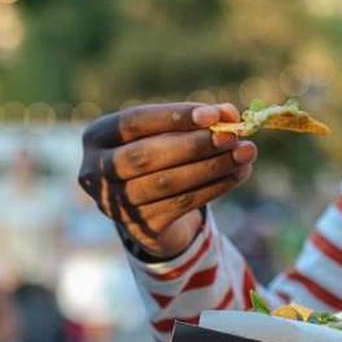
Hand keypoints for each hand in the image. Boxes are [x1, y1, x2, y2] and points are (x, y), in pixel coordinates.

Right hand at [76, 102, 255, 258]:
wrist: (145, 207)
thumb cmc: (156, 155)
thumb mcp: (165, 133)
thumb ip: (193, 120)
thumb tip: (229, 113)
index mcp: (96, 137)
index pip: (135, 122)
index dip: (174, 117)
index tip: (214, 114)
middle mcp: (95, 172)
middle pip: (146, 156)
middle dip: (194, 145)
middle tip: (233, 136)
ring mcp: (116, 204)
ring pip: (167, 183)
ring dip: (211, 167)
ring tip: (245, 154)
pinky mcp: (139, 227)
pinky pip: (181, 204)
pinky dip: (215, 187)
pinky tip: (238, 174)